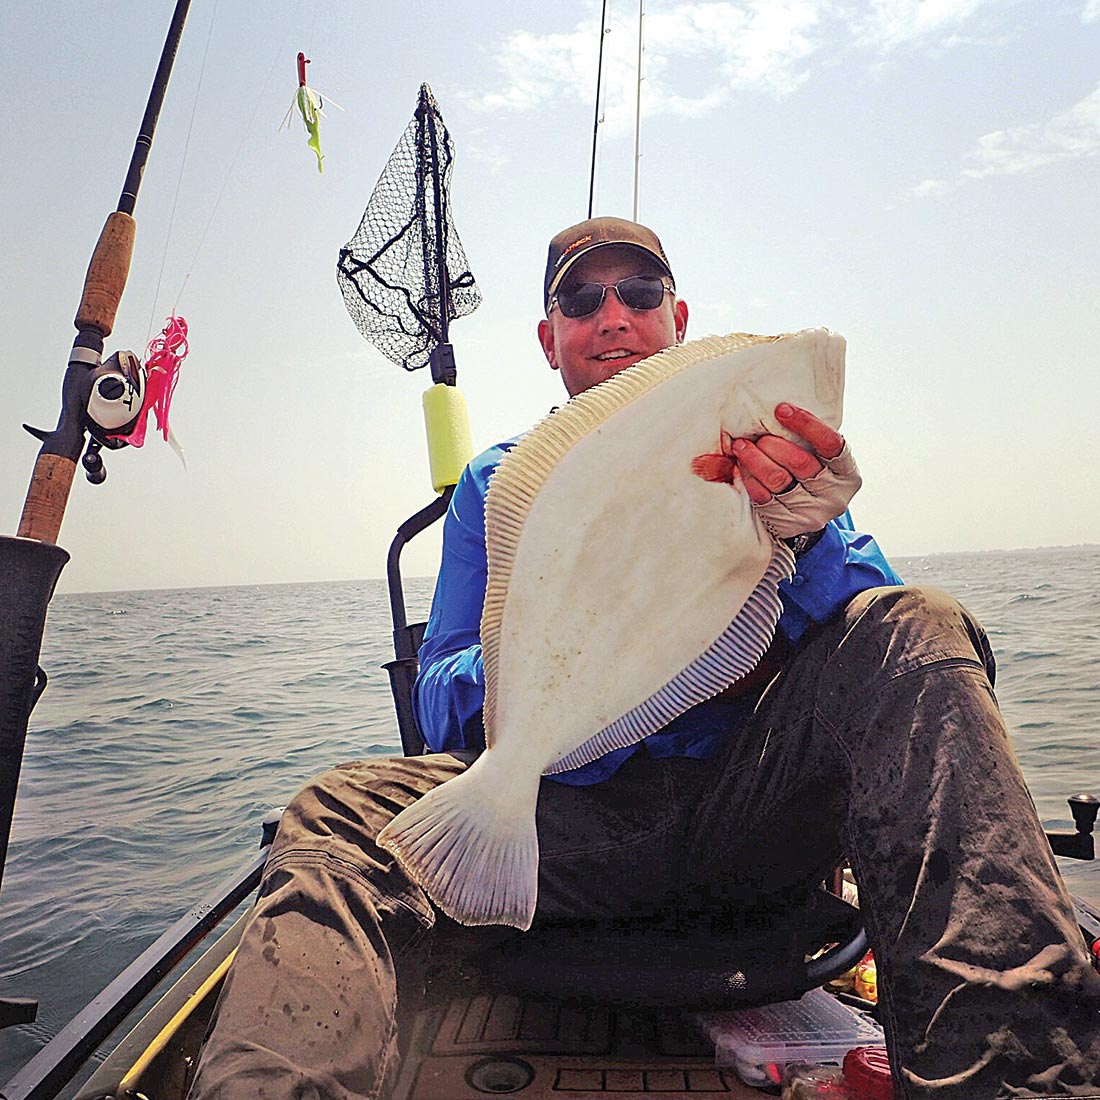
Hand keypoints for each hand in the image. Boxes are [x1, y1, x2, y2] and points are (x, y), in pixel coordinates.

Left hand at [691, 403, 861, 538]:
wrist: (808, 523)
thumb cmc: (812, 479)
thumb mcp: (822, 462)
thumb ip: (810, 442)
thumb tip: (778, 410)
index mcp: (847, 473)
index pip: (830, 443)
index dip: (806, 424)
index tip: (781, 410)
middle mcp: (833, 493)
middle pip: (800, 462)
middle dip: (774, 444)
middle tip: (757, 436)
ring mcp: (811, 511)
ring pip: (778, 480)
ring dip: (755, 460)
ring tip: (742, 447)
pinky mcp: (787, 523)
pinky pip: (763, 498)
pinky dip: (750, 479)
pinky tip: (741, 468)